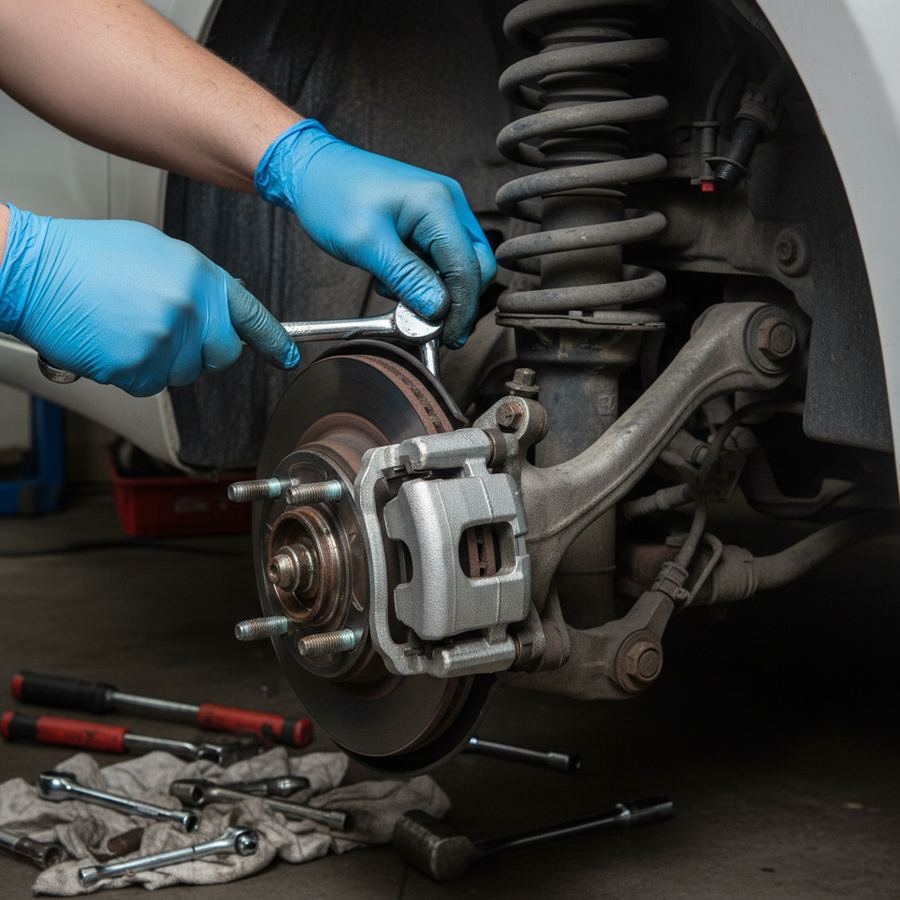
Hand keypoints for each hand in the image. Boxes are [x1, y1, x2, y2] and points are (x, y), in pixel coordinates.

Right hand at [0, 205, 297, 395]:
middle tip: (165, 332)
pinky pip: (148, 384)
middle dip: (200, 352)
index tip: (287, 356)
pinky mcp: (138, 365)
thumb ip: (195, 280)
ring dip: (160, 361)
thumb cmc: (86, 256)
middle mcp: (189, 307)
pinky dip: (131, 372)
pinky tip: (112, 342)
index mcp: (198, 275)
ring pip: (182, 373)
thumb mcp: (155, 250)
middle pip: (221, 355)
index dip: (274, 340)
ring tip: (126, 327)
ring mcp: (165, 339)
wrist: (32, 268)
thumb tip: (219, 305)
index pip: (250, 315)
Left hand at [254, 120, 495, 347]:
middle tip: (430, 327)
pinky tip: (396, 280)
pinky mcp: (429, 219)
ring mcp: (441, 209)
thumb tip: (439, 310)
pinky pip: (441, 257)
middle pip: (476, 266)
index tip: (446, 337)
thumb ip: (407, 278)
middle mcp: (448, 203)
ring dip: (437, 290)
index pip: (468, 267)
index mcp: (438, 204)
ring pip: (459, 264)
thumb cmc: (331, 195)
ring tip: (399, 295)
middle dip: (456, 301)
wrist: (311, 168)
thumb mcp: (365, 244)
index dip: (461, 308)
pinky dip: (426, 278)